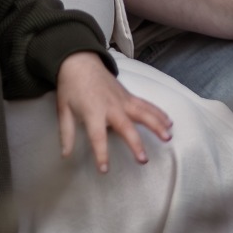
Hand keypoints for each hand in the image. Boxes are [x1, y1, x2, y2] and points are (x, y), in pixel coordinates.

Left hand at [57, 53, 171, 171]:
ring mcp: (123, 100)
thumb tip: (65, 155)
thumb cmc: (71, 88)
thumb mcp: (63, 110)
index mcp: (92, 112)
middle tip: (144, 160)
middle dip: (136, 144)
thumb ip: (66, 134)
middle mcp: (111, 107)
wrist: (80, 62)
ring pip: (143, 113)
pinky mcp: (129, 95)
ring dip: (156, 125)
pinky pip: (146, 105)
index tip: (105, 170)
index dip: (101, 153)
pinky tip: (169, 122)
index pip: (97, 136)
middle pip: (126, 127)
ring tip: (168, 138)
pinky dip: (158, 112)